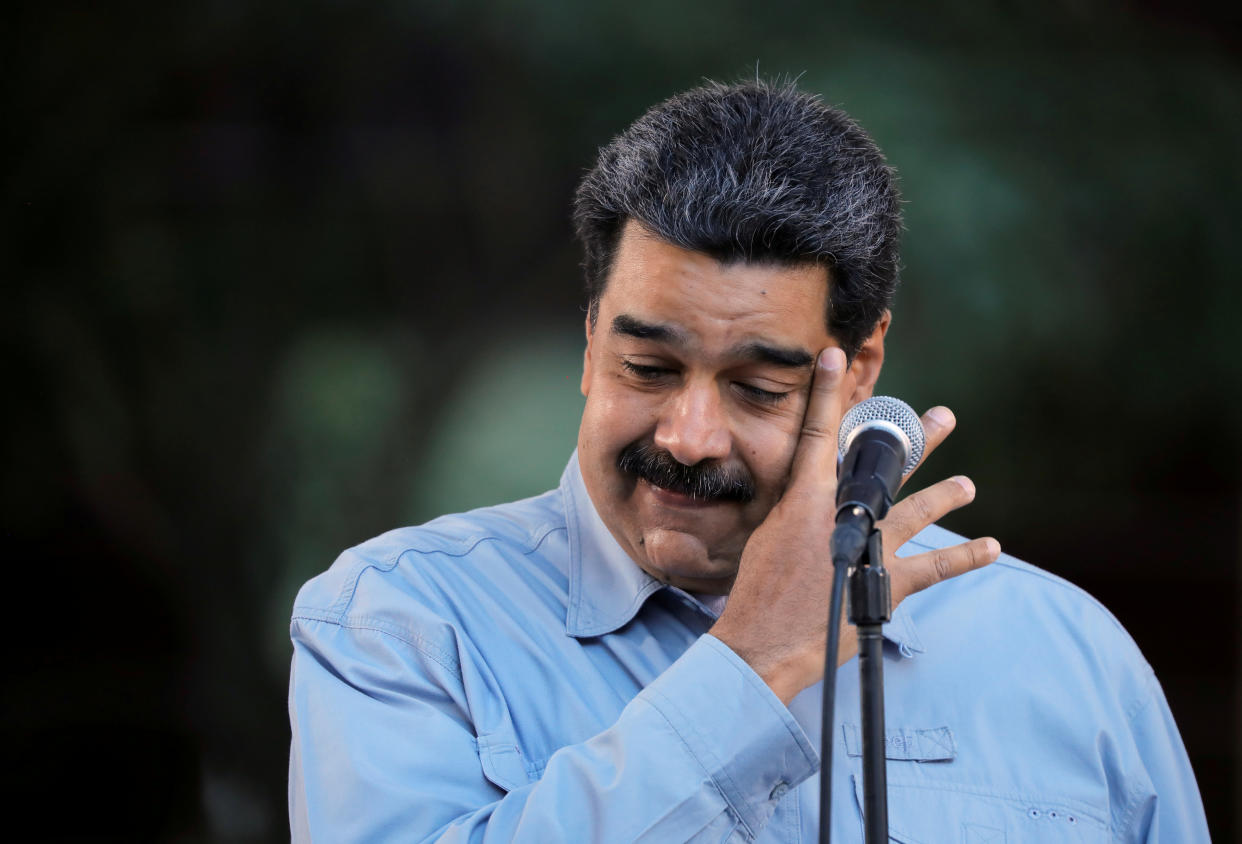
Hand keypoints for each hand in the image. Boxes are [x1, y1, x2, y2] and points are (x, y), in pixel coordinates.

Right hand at [709, 348, 999, 703]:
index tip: (835, 356)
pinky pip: (937, 565)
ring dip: (946, 495)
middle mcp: (840, 513)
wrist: (763, 640)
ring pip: (917, 510)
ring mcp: (868, 546)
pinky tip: (992, 548)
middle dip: (915, 439)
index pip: (817, 433)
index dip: (827, 392)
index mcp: (803, 498)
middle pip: (884, 466)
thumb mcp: (764, 536)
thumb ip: (789, 509)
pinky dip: (967, 557)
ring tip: (968, 485)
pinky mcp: (887, 583)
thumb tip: (803, 495)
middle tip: (943, 416)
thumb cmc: (756, 592)